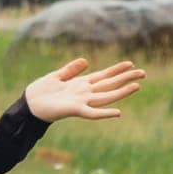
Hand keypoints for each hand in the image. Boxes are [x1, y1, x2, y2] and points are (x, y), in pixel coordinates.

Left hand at [24, 57, 145, 121]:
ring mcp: (82, 102)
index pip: (103, 76)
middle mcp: (85, 93)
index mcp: (81, 84)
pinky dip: (105, 113)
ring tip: (136, 86)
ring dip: (121, 92)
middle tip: (143, 73)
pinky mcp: (75, 110)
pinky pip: (93, 113)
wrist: (28, 105)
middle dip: (125, 78)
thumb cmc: (41, 92)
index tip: (130, 63)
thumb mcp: (57, 76)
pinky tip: (118, 112)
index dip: (116, 70)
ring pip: (106, 96)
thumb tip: (86, 60)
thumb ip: (71, 70)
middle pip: (109, 84)